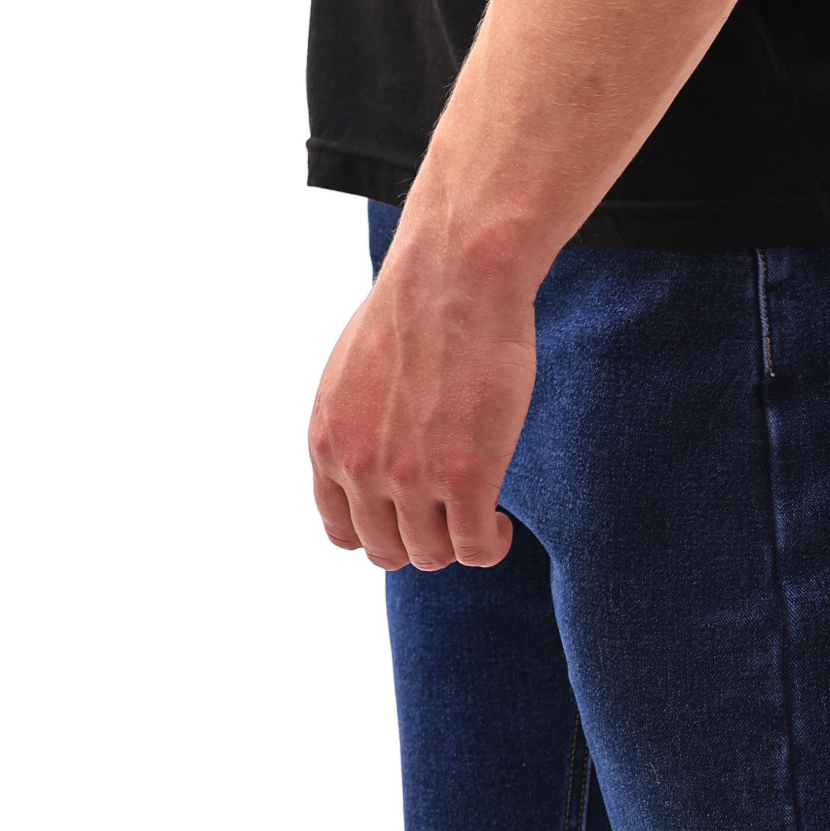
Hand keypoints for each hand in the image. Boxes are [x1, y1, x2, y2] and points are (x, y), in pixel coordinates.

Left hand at [308, 221, 534, 571]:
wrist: (456, 275)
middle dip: (422, 541)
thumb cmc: (417, 310)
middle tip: (453, 515)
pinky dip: (491, 545)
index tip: (411, 516)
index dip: (381, 532)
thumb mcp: (352, 375)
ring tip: (481, 514)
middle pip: (387, 551)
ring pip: (432, 555)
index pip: (341, 531)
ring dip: (458, 543)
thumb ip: (353, 428)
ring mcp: (409, 477)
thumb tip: (375, 463)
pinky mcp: (464, 478)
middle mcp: (359, 467)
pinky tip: (502, 521)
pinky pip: (475, 549)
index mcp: (328, 442)